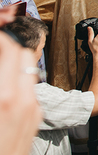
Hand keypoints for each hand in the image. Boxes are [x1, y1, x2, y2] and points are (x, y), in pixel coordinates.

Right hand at [0, 32, 41, 153]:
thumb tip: (2, 64)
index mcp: (6, 98)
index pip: (11, 53)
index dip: (2, 40)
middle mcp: (24, 100)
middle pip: (24, 57)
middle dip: (9, 50)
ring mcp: (33, 107)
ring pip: (28, 71)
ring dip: (14, 65)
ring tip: (1, 68)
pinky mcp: (36, 115)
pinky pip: (30, 89)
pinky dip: (18, 82)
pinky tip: (5, 90)